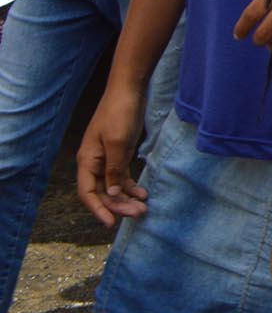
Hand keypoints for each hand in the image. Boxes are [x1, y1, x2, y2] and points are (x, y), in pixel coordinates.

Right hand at [75, 84, 148, 225]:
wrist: (130, 89)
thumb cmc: (120, 113)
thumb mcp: (118, 143)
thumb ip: (114, 169)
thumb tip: (110, 193)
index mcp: (87, 160)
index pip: (87, 193)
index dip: (98, 209)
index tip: (110, 224)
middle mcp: (94, 162)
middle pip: (102, 192)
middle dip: (119, 205)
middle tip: (139, 214)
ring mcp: (106, 158)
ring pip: (113, 186)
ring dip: (126, 198)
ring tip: (144, 208)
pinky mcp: (119, 153)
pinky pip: (121, 176)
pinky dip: (130, 186)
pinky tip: (143, 193)